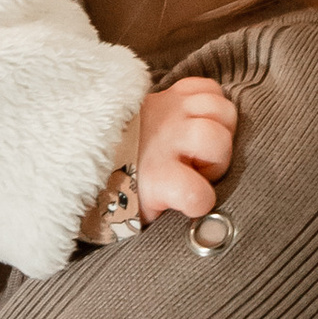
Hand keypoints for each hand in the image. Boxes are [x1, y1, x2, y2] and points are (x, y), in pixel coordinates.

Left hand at [133, 75, 237, 221]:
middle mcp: (165, 139)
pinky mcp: (171, 93)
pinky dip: (212, 101)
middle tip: (200, 168)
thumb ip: (174, 219)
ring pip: (221, 109)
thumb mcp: (144, 215)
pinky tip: (200, 120)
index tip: (192, 203)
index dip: (201, 201)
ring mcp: (169, 111)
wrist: (96, 153)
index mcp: (156, 176)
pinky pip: (209, 86)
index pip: (196, 193)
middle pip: (216, 140)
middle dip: (218, 159)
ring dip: (220, 128)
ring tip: (202, 143)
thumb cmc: (129, 191)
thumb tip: (207, 232)